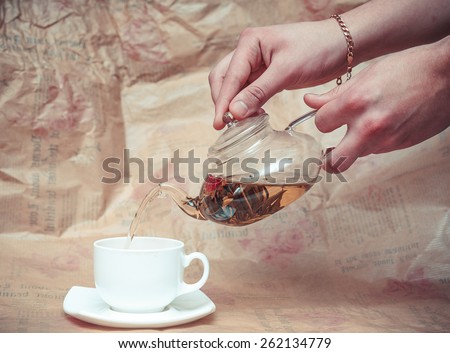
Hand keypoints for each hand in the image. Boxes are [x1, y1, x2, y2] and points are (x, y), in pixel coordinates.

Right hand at [208, 20, 346, 128]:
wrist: (342, 46)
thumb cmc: (317, 49)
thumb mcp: (286, 71)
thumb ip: (258, 92)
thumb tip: (234, 112)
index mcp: (249, 43)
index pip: (229, 76)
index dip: (223, 102)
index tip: (219, 124)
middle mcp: (248, 51)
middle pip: (223, 79)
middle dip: (224, 102)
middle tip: (227, 126)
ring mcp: (256, 63)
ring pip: (235, 87)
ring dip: (235, 105)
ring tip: (243, 123)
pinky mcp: (266, 75)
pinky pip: (248, 91)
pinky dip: (247, 104)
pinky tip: (255, 115)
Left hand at [304, 36, 449, 172]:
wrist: (448, 75)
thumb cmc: (408, 69)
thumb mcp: (366, 75)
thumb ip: (334, 94)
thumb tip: (309, 101)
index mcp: (356, 102)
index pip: (321, 124)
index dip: (323, 120)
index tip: (327, 118)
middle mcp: (369, 126)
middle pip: (336, 162)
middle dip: (328, 160)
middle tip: (326, 156)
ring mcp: (387, 139)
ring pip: (358, 154)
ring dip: (354, 147)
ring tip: (361, 129)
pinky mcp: (401, 145)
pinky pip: (377, 150)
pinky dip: (374, 142)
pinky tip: (383, 125)